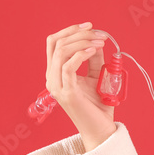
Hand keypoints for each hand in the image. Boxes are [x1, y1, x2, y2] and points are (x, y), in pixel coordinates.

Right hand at [44, 22, 116, 150]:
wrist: (101, 128)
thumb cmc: (98, 105)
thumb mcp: (97, 76)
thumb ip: (94, 60)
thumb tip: (97, 41)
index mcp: (56, 72)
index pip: (54, 43)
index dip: (70, 30)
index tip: (91, 26)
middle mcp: (52, 78)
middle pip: (57, 43)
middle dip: (79, 34)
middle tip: (100, 34)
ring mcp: (57, 85)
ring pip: (61, 52)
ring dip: (83, 42)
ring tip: (100, 42)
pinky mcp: (67, 92)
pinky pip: (68, 66)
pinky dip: (81, 54)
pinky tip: (94, 50)